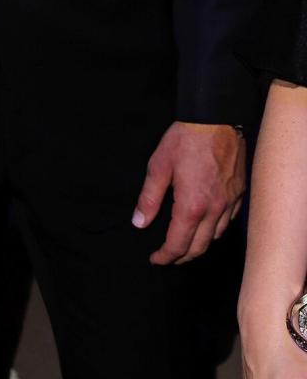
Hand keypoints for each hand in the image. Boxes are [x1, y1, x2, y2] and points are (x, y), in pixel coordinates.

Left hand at [131, 121, 244, 264]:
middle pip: (199, 247)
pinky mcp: (239, 194)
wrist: (216, 119)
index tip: (156, 259)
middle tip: (168, 257)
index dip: (165, 256)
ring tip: (185, 244)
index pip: (178, 244)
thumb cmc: (185, 140)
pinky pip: (228, 222)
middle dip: (182, 257)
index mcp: (191, 205)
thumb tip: (139, 223)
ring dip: (199, 245)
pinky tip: (206, 225)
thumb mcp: (158, 166)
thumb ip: (149, 198)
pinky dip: (215, 230)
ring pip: (216, 237)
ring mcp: (230, 203)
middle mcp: (214, 210)